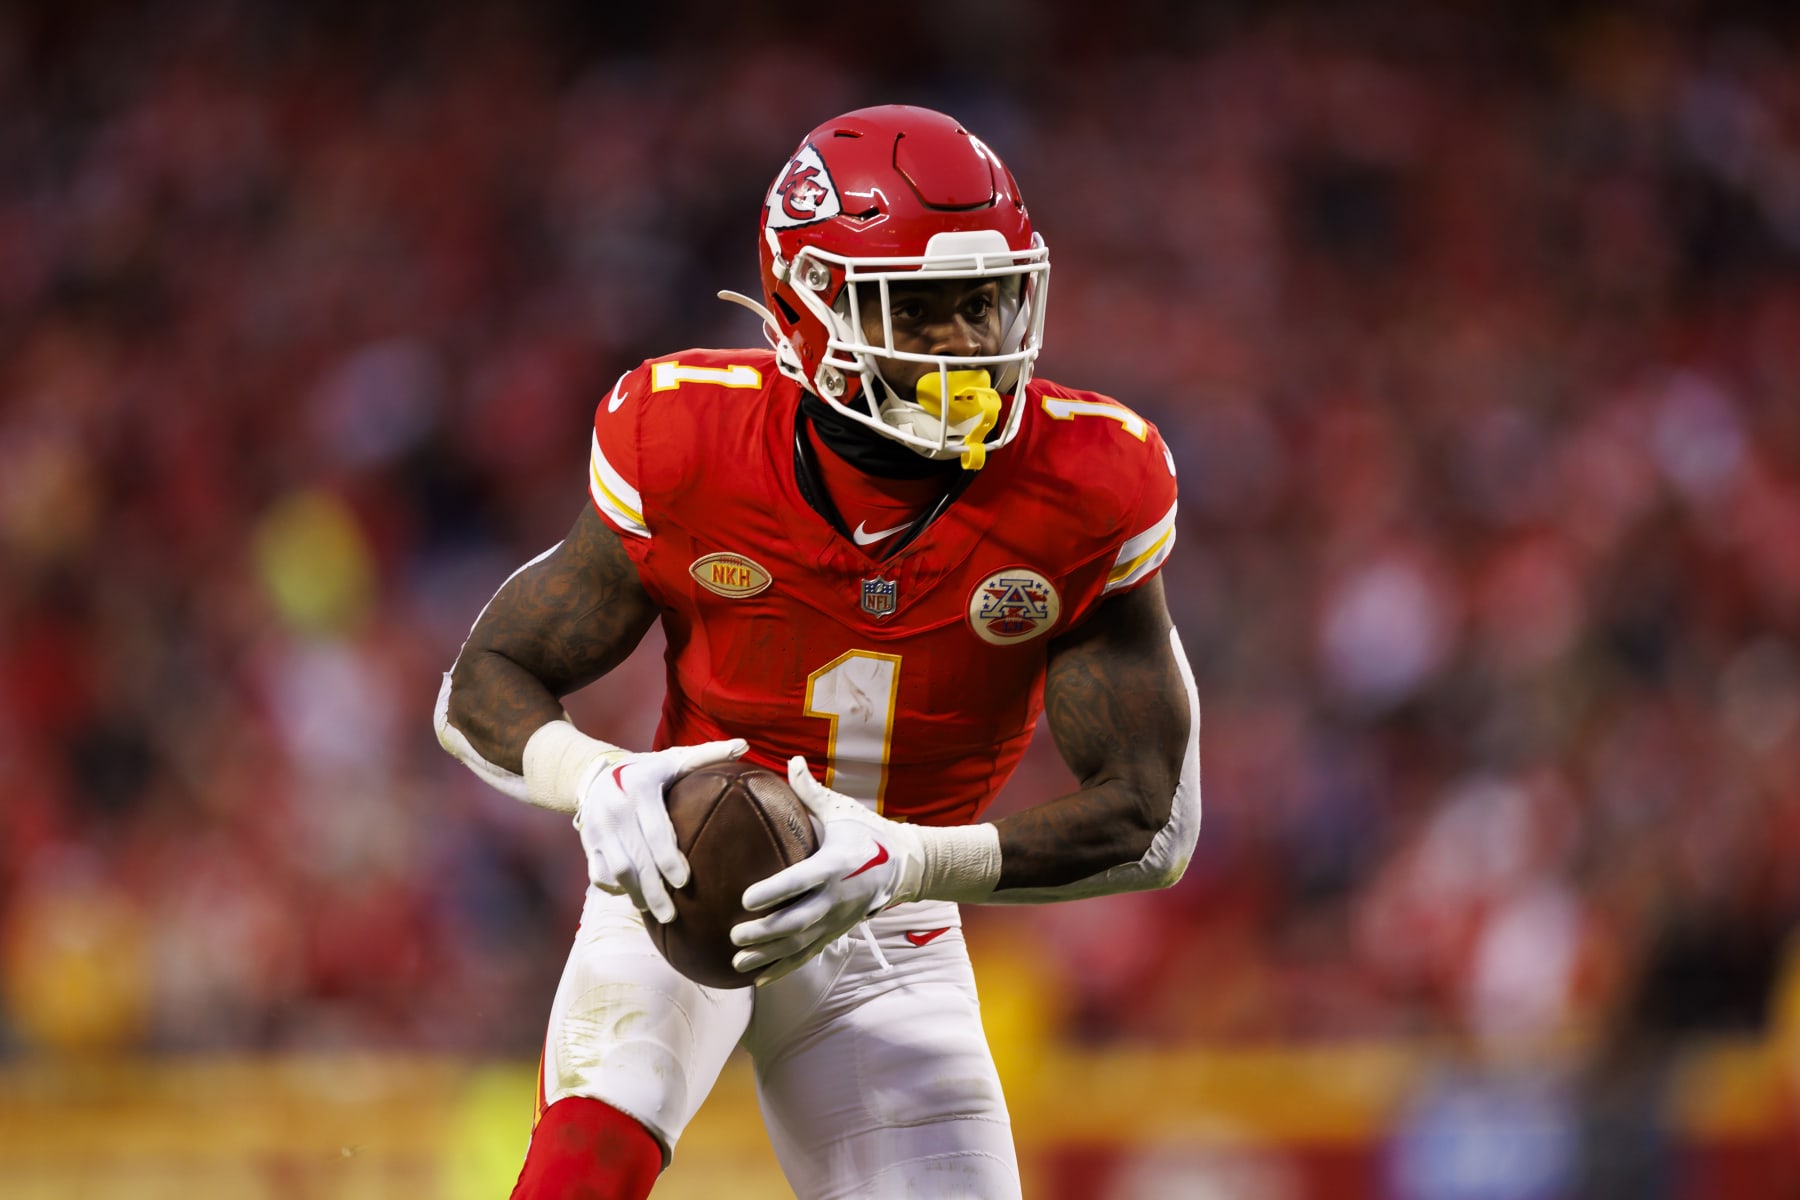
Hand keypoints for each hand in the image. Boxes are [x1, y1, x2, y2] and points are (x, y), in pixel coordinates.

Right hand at [574, 738, 746, 922]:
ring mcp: (597, 827)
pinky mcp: (587, 842)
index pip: (656, 831)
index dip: (669, 860)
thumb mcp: (675, 758)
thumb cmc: (649, 771)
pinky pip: (597, 874)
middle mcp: (614, 808)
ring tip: (656, 911)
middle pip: (635, 860)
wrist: (598, 773)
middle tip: (672, 915)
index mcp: (640, 787)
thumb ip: (708, 754)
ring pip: (616, 872)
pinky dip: (614, 890)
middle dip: (654, 891)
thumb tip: (744, 745)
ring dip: (636, 895)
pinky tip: (633, 897)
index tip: (684, 882)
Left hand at [729, 756, 925, 983]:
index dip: (775, 891)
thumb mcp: (843, 811)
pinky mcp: (837, 932)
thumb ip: (811, 792)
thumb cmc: (868, 833)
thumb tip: (791, 760)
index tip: (746, 898)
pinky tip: (758, 978)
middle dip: (765, 931)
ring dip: (768, 955)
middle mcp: (838, 896)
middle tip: (734, 934)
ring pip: (800, 943)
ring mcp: (838, 918)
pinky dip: (783, 967)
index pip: (802, 880)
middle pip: (798, 920)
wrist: (906, 865)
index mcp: (836, 864)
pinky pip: (809, 954)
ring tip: (737, 962)